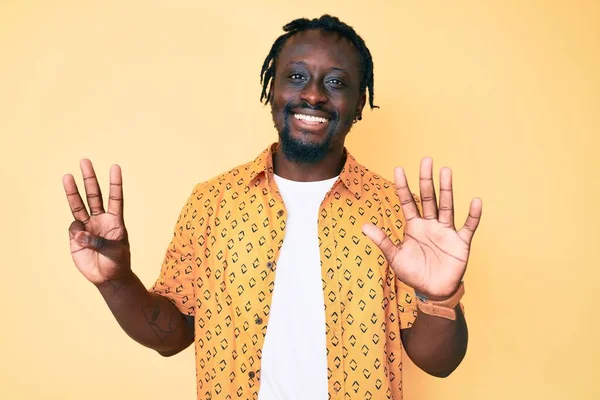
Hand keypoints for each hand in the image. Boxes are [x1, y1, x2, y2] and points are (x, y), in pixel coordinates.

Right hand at [63, 159, 130, 285]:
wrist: (108, 277)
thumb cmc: (118, 262)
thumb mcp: (115, 251)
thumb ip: (99, 241)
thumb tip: (78, 232)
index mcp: (115, 220)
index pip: (115, 197)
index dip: (115, 183)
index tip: (115, 167)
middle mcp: (100, 219)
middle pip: (94, 195)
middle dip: (89, 179)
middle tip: (85, 161)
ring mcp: (87, 226)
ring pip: (79, 205)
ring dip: (73, 191)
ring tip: (67, 176)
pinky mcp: (76, 236)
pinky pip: (73, 228)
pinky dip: (76, 232)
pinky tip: (80, 240)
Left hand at [362, 157, 481, 300]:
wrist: (432, 292)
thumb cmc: (413, 273)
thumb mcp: (395, 257)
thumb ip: (382, 241)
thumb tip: (363, 226)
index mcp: (414, 226)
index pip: (407, 202)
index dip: (402, 186)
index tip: (398, 169)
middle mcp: (430, 224)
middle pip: (428, 198)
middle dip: (426, 180)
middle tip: (426, 160)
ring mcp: (446, 232)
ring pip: (446, 206)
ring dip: (446, 189)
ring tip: (445, 171)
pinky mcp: (460, 242)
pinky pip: (468, 226)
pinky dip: (473, 215)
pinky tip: (475, 201)